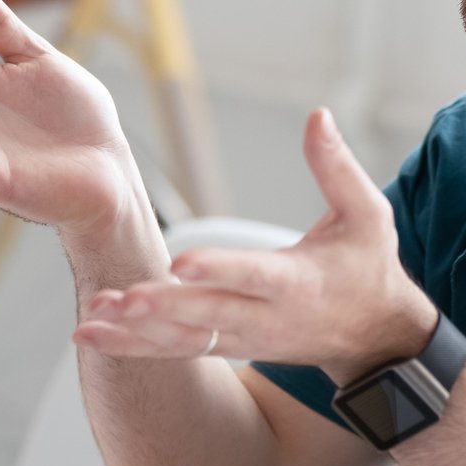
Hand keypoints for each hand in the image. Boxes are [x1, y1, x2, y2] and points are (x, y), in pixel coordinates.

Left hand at [74, 107, 436, 381]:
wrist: (375, 338)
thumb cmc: (369, 266)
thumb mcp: (368, 216)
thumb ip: (336, 167)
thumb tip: (316, 115)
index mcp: (298, 281)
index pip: (253, 274)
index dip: (218, 269)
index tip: (180, 261)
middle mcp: (267, 316)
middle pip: (208, 313)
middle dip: (163, 307)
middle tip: (121, 297)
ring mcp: (245, 338)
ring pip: (185, 339)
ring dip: (136, 332)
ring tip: (90, 319)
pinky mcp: (229, 346)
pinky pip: (177, 350)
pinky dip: (133, 345)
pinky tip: (90, 333)